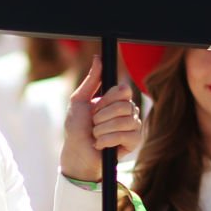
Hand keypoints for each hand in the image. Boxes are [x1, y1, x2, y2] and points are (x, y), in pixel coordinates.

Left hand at [60, 58, 143, 180]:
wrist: (77, 153)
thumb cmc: (77, 128)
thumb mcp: (79, 101)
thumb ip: (91, 80)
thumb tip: (98, 58)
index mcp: (117, 100)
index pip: (124, 89)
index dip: (108, 99)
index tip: (96, 107)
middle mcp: (128, 111)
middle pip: (124, 105)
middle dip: (102, 117)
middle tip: (93, 124)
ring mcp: (133, 126)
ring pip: (126, 121)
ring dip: (103, 130)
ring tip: (95, 135)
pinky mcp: (134, 141)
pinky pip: (127, 135)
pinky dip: (108, 140)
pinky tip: (101, 145)